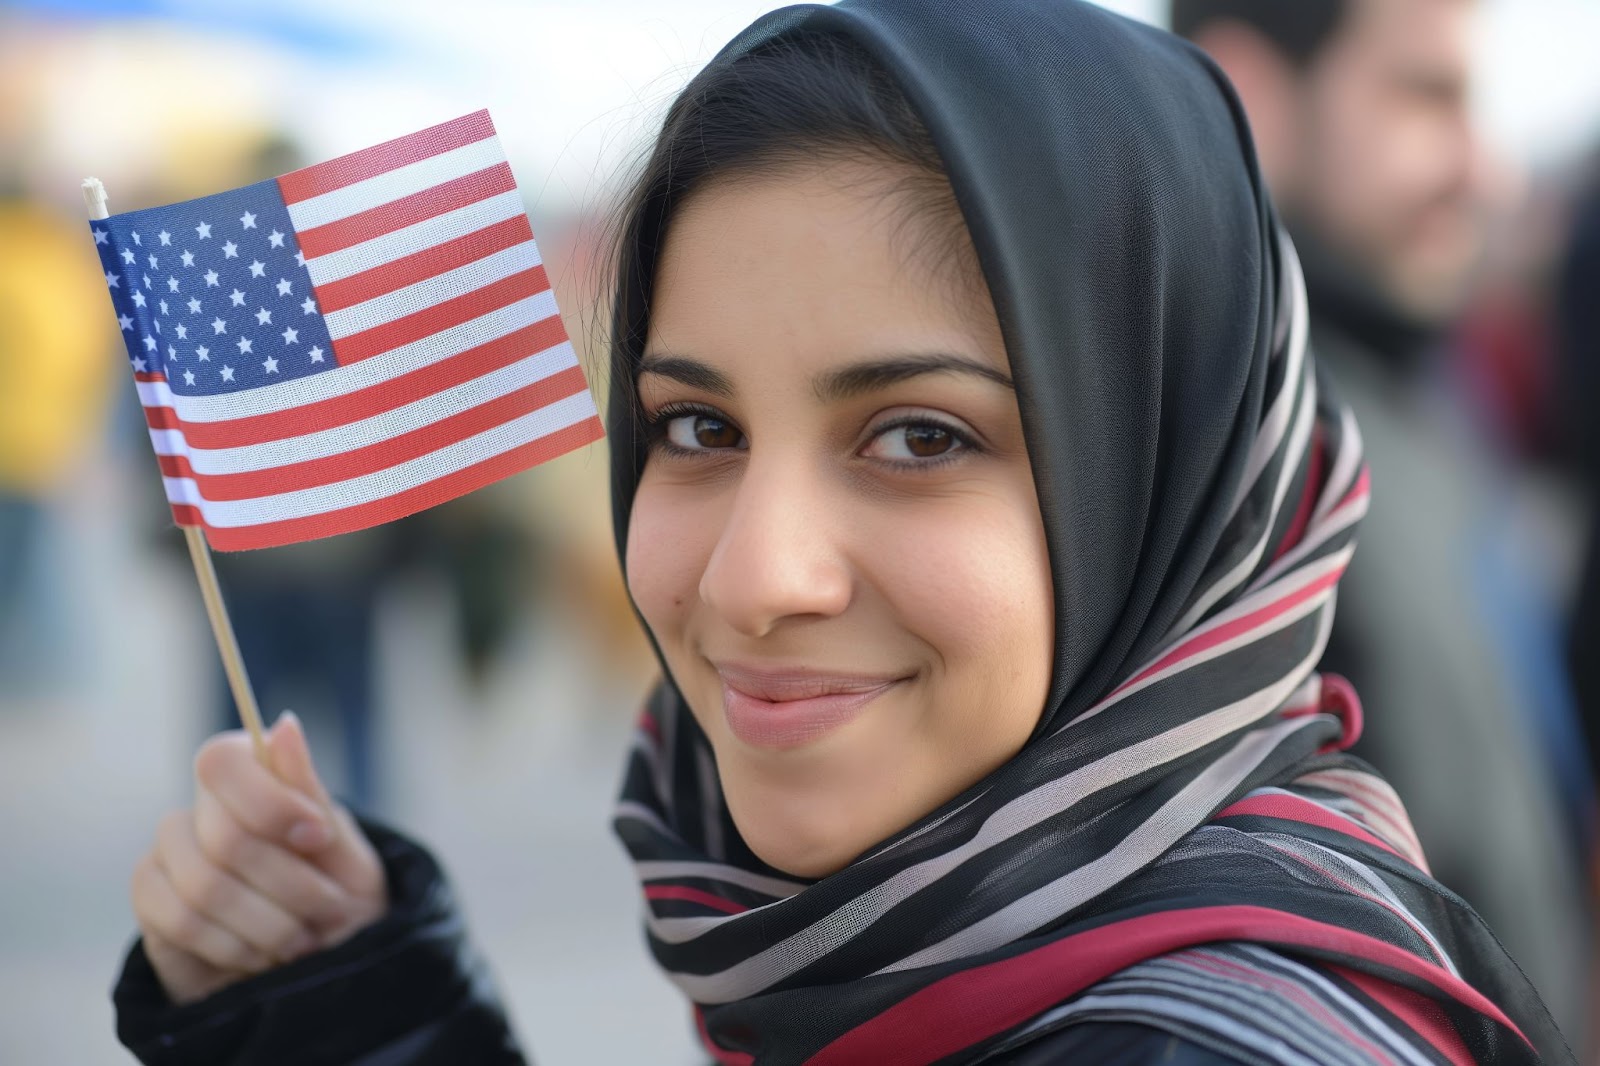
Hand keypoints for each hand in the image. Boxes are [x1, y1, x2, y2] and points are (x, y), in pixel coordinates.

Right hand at [130, 712, 388, 1004]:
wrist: (318, 965)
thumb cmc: (336, 896)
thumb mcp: (342, 851)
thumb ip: (309, 794)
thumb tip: (285, 725)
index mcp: (249, 777)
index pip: (221, 762)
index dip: (269, 802)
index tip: (317, 838)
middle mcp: (199, 809)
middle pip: (226, 837)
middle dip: (291, 885)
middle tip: (330, 909)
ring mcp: (167, 855)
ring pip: (205, 886)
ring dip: (270, 925)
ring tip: (302, 939)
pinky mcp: (151, 904)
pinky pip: (181, 924)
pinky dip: (234, 947)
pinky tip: (260, 954)